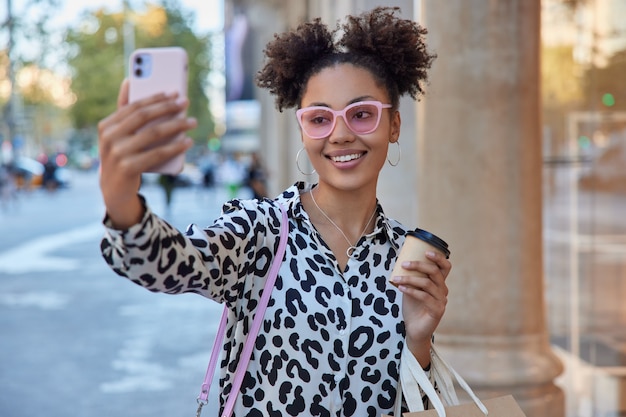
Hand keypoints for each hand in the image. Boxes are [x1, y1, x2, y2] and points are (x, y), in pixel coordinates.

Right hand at [97, 79, 196, 228]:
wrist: (114, 190)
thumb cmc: (122, 156)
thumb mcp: (118, 135)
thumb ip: (124, 112)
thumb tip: (129, 80)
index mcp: (106, 126)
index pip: (134, 106)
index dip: (155, 98)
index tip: (174, 92)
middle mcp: (109, 138)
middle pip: (144, 117)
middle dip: (168, 108)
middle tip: (185, 103)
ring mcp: (118, 154)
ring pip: (154, 134)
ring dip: (176, 125)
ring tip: (192, 122)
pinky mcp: (128, 168)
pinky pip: (158, 154)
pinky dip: (175, 147)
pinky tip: (187, 142)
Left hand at [391, 251, 450, 364]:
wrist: (413, 330)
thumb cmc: (413, 308)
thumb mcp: (411, 289)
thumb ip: (411, 278)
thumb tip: (401, 263)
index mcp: (439, 284)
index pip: (445, 267)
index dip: (439, 258)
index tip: (426, 251)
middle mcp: (443, 291)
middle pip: (435, 272)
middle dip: (419, 265)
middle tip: (404, 264)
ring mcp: (441, 301)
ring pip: (427, 284)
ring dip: (410, 279)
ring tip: (396, 278)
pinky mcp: (437, 311)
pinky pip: (424, 296)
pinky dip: (411, 290)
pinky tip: (401, 287)